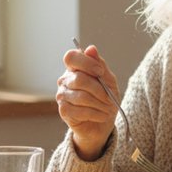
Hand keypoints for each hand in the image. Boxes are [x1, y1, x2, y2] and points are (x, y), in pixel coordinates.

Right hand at [55, 44, 119, 160]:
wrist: (102, 123)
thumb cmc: (105, 99)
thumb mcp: (108, 80)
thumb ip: (100, 65)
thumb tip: (91, 48)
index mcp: (74, 68)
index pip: (71, 57)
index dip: (86, 63)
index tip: (100, 72)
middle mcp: (65, 80)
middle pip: (80, 79)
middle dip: (100, 90)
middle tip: (109, 98)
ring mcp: (62, 95)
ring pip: (81, 96)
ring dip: (99, 104)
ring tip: (107, 108)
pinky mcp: (63, 111)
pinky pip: (80, 111)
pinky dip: (95, 114)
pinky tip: (101, 116)